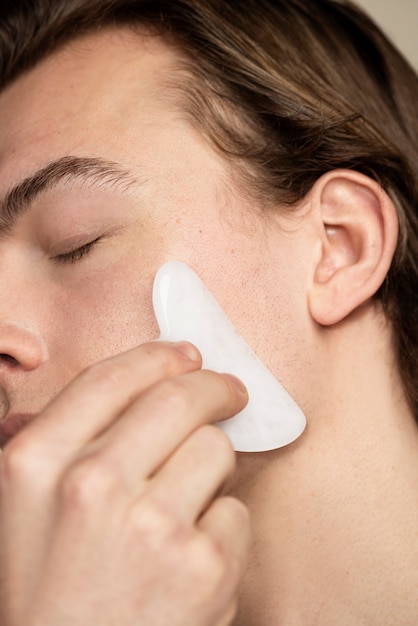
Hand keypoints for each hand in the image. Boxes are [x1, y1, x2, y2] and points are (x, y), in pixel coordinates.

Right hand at [0, 341, 249, 625]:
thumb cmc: (46, 597)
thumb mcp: (22, 514)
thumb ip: (58, 446)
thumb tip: (120, 390)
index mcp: (37, 464)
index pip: (111, 378)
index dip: (157, 357)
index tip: (185, 355)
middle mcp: (91, 484)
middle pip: (178, 398)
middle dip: (213, 387)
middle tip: (230, 392)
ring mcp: (152, 524)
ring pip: (216, 448)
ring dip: (211, 469)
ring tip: (185, 507)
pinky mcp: (203, 565)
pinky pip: (236, 510)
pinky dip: (222, 527)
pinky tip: (191, 559)